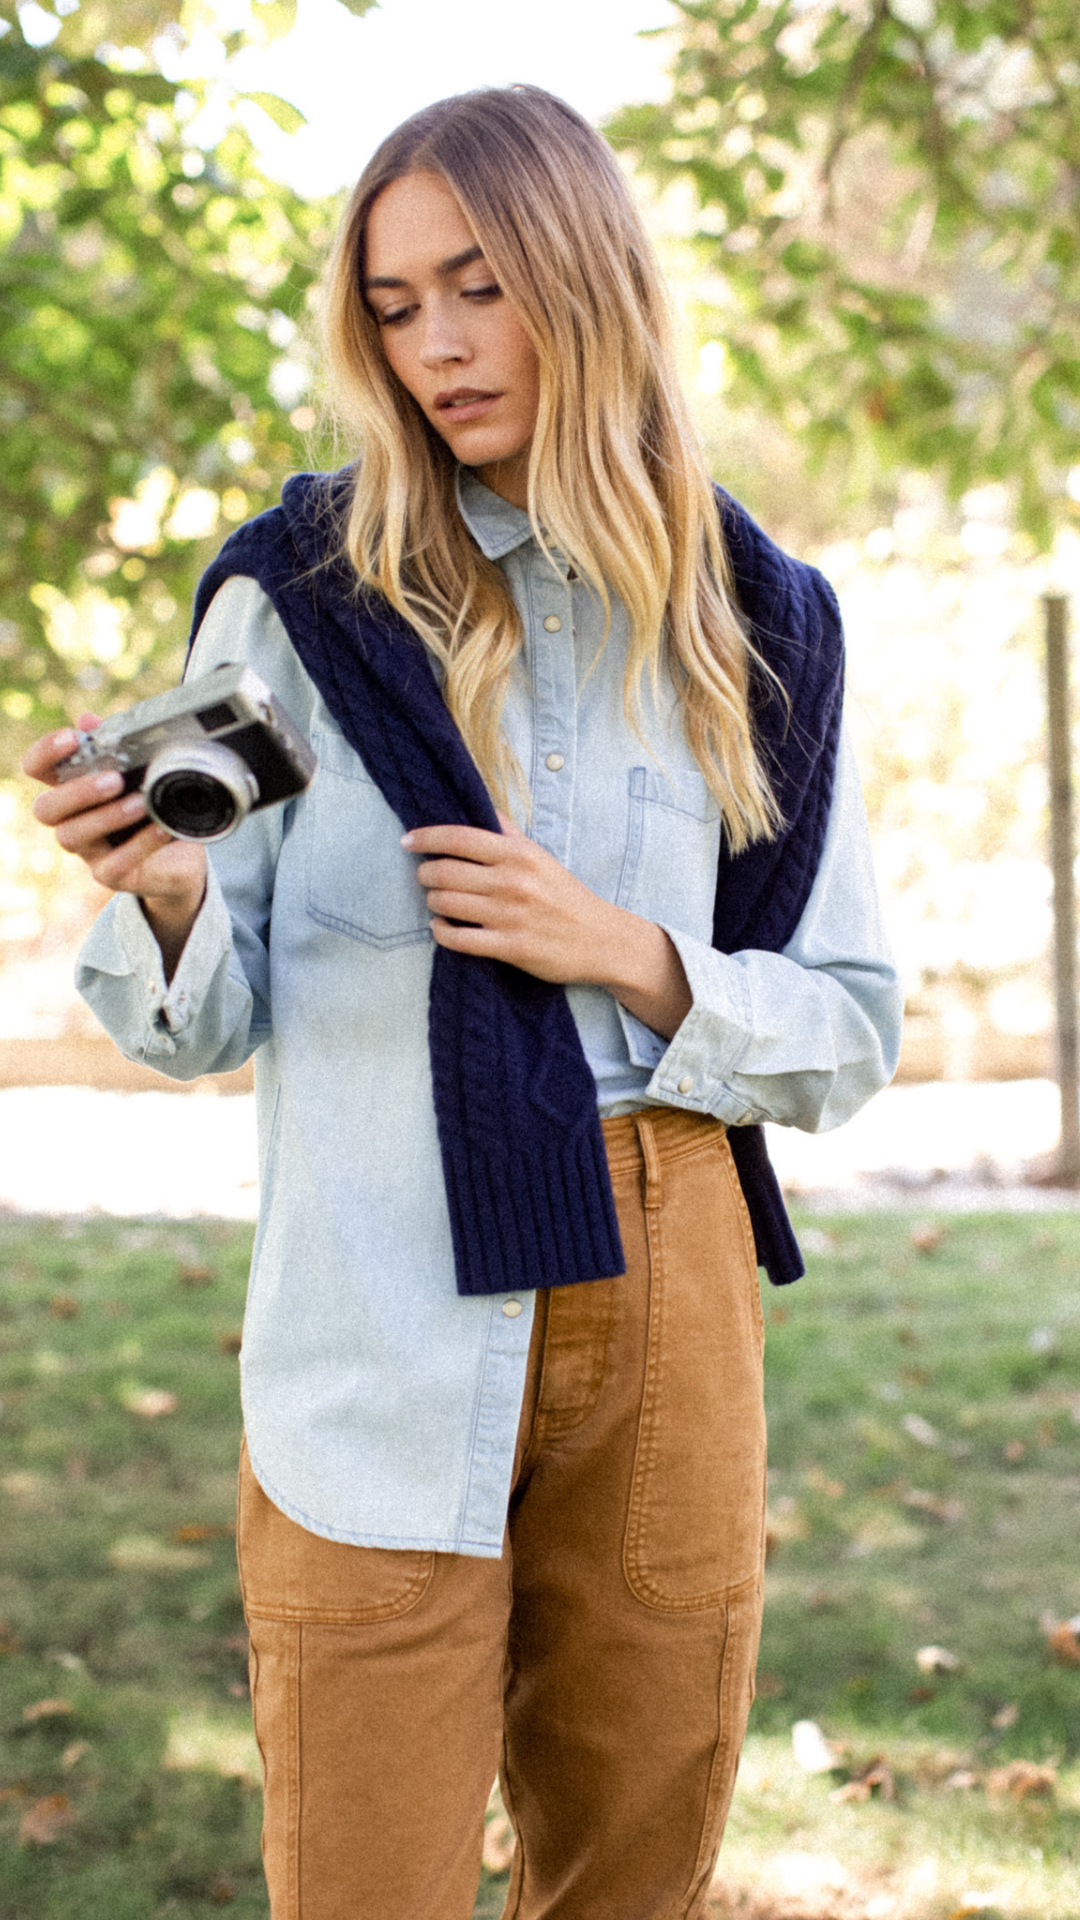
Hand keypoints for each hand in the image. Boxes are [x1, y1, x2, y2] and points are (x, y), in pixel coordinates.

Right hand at [23, 717, 206, 976]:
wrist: (182, 854)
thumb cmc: (154, 805)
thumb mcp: (141, 771)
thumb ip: (115, 744)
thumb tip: (87, 719)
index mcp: (73, 789)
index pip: (37, 769)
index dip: (45, 753)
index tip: (72, 737)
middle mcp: (71, 820)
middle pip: (46, 809)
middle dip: (76, 792)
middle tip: (114, 779)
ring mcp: (88, 851)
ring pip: (72, 836)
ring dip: (107, 817)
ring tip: (140, 803)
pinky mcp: (111, 874)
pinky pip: (116, 863)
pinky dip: (140, 844)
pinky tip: (160, 828)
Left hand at [402, 812, 692, 1038]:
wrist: (600, 940)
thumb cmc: (564, 896)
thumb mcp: (540, 856)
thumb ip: (508, 832)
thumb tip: (479, 804)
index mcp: (518, 854)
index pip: (459, 837)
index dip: (426, 837)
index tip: (407, 841)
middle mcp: (512, 881)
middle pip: (444, 872)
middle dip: (425, 874)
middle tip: (425, 878)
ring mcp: (510, 916)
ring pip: (445, 904)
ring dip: (433, 903)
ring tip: (437, 902)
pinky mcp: (510, 947)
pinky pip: (457, 940)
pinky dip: (440, 932)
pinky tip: (441, 928)